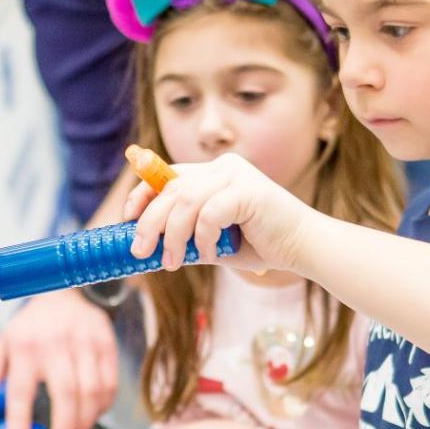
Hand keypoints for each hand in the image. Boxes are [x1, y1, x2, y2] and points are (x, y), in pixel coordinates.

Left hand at [0, 289, 117, 428]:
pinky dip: (103, 407)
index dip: (21, 421)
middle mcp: (56, 344)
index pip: (22, 390)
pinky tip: (92, 417)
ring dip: (85, 423)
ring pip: (92, 392)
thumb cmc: (31, 327)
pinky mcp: (106, 344)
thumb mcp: (4, 345)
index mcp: (24, 347)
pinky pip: (110, 384)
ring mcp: (85, 343)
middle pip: (65, 394)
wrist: (63, 292)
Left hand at [123, 153, 312, 274]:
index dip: (142, 194)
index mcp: (214, 172)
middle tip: (140, 251)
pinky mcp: (248, 190)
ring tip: (174, 262)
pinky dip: (204, 238)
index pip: (167, 176)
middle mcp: (223, 166)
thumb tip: (145, 247)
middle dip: (149, 222)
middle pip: (170, 189)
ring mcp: (236, 175)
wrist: (303, 247)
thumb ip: (185, 235)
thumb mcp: (213, 239)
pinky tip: (212, 254)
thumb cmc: (260, 243)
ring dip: (173, 236)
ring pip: (185, 202)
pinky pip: (209, 214)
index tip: (127, 219)